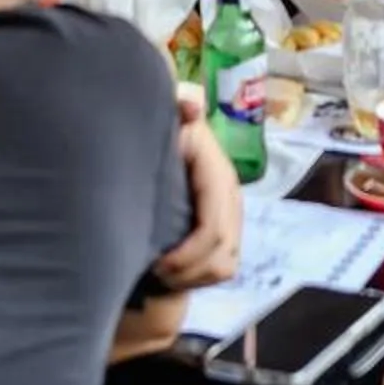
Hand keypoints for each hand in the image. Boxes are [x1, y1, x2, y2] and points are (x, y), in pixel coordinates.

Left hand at [153, 91, 243, 289]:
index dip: (189, 254)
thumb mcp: (162, 116)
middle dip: (187, 271)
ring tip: (161, 271)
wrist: (152, 148)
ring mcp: (231, 217)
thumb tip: (191, 105)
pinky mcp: (227, 234)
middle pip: (221, 253)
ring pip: (225, 266)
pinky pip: (224, 270)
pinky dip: (198, 278)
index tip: (156, 262)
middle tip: (153, 270)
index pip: (214, 227)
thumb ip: (177, 105)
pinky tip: (172, 271)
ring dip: (193, 278)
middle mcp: (230, 197)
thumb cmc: (153, 136)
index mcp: (216, 173)